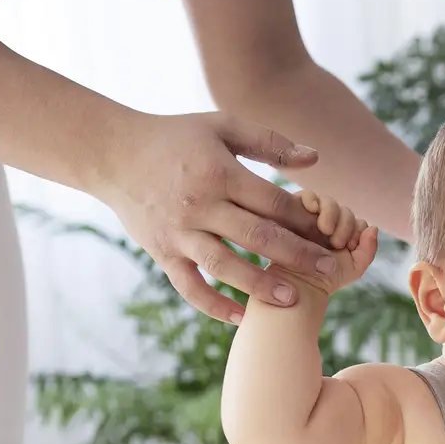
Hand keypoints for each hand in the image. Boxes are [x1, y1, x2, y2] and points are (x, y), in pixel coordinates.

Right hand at [96, 112, 343, 322]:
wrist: (114, 154)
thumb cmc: (176, 137)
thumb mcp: (222, 126)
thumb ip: (270, 142)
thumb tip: (315, 159)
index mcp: (220, 174)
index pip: (272, 202)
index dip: (304, 219)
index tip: (329, 234)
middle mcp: (200, 206)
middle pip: (257, 237)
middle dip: (297, 256)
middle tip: (329, 271)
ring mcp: (179, 233)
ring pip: (225, 266)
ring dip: (259, 285)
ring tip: (291, 300)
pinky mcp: (162, 253)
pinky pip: (190, 287)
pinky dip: (213, 305)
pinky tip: (240, 317)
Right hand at [286, 190, 377, 295]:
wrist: (296, 286)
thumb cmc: (323, 280)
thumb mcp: (352, 269)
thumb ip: (367, 251)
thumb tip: (374, 227)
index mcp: (342, 236)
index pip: (356, 222)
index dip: (356, 231)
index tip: (349, 247)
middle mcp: (327, 225)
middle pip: (343, 210)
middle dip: (345, 224)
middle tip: (337, 243)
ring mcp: (311, 218)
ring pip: (326, 201)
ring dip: (331, 212)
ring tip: (325, 230)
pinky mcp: (293, 212)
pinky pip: (305, 197)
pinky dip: (311, 198)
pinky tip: (313, 210)